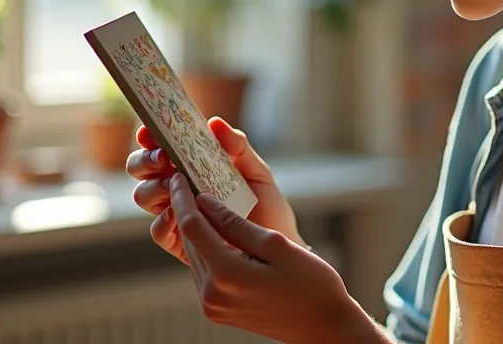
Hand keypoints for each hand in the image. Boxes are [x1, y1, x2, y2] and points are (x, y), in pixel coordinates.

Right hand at [126, 117, 304, 264]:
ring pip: (144, 195)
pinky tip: (177, 215)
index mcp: (193, 165)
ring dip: (154, 187)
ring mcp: (177, 214)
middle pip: (142, 168)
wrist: (279, 248)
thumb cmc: (268, 207)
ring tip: (175, 184)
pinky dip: (162, 221)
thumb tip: (215, 123)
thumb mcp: (257, 173)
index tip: (149, 132)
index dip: (150, 136)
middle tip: (164, 159)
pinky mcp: (180, 242)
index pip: (161, 145)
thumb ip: (238, 147)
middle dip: (145, 160)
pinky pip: (158, 231)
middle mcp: (179, 188)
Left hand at [169, 174, 381, 343]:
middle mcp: (212, 294)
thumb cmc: (310, 282)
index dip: (182, 198)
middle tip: (191, 183)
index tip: (178, 176)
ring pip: (195, 256)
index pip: (192, 226)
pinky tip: (220, 235)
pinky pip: (205, 272)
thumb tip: (205, 202)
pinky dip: (209, 250)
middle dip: (188, 212)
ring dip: (198, 231)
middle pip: (190, 242)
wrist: (324, 325)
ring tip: (206, 205)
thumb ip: (235, 223)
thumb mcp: (275, 243)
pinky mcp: (218, 312)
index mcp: (226, 275)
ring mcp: (213, 307)